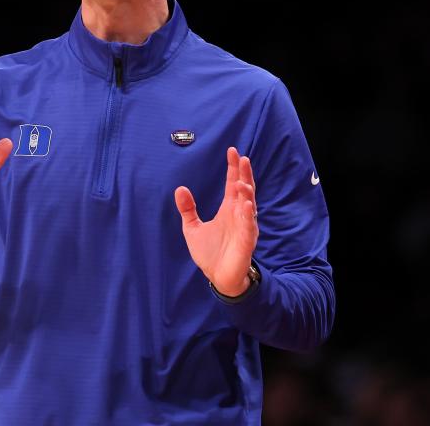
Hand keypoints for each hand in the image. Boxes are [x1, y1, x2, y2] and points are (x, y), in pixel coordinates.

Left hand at [174, 147, 259, 296]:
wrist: (218, 277)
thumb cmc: (210, 253)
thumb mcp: (192, 228)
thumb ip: (188, 209)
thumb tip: (179, 189)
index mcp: (228, 209)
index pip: (233, 184)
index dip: (233, 168)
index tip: (232, 151)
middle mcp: (239, 215)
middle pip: (245, 190)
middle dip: (244, 174)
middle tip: (242, 158)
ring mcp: (245, 227)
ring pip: (249, 206)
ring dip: (247, 194)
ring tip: (243, 181)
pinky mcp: (246, 242)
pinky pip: (249, 227)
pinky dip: (248, 216)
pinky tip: (246, 205)